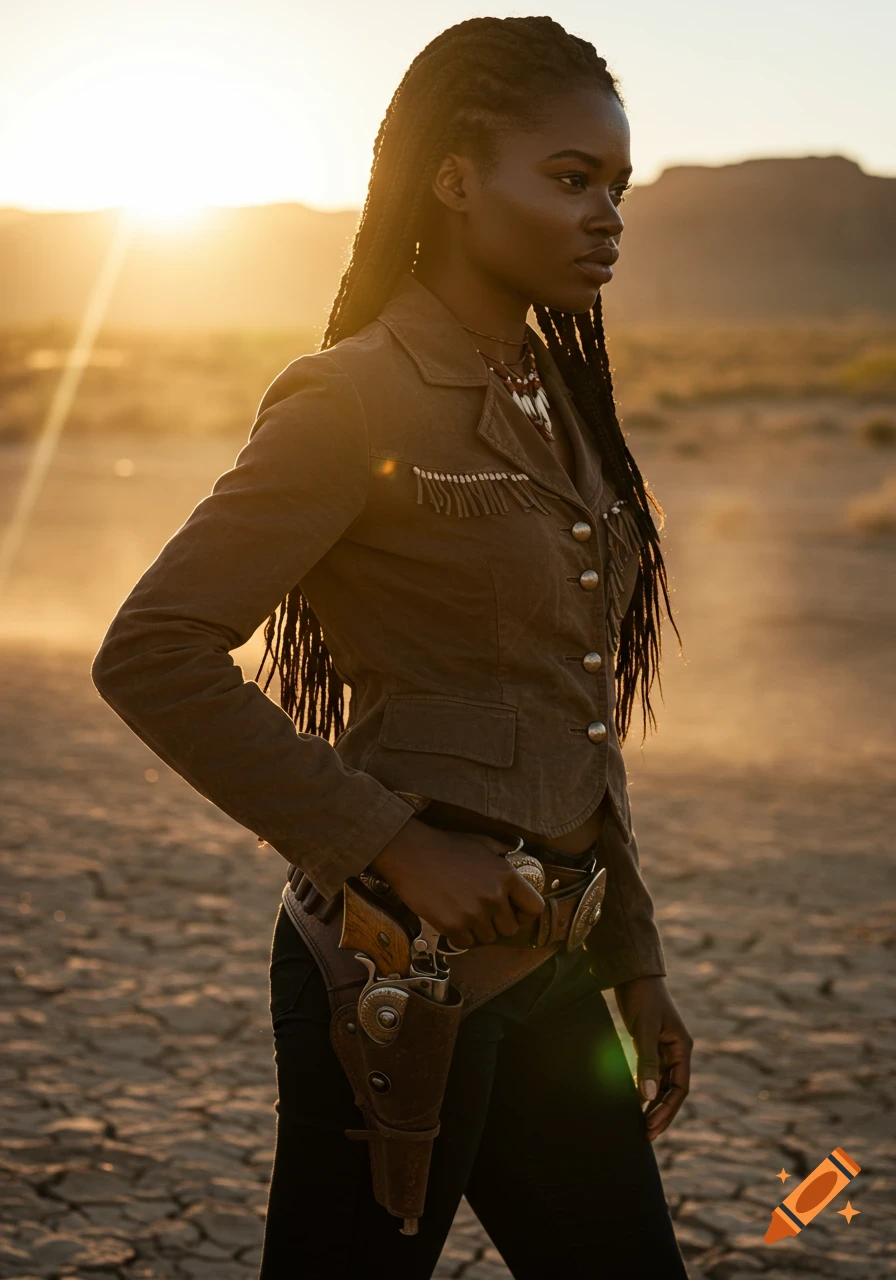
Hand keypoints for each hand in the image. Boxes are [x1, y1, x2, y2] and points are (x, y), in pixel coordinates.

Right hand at [368, 817, 544, 949]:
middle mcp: (494, 896)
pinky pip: (465, 943)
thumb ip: (502, 852)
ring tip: (464, 913)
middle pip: (510, 929)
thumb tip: (514, 854)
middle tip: (482, 914)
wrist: (411, 853)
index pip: (534, 908)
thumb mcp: (481, 842)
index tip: (513, 913)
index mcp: (506, 875)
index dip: (525, 913)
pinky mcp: (453, 925)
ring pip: (488, 939)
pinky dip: (459, 936)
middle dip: (497, 924)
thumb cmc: (445, 846)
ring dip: (478, 931)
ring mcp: (474, 912)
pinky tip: (450, 919)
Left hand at [613, 975, 692, 1141]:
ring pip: (661, 1084)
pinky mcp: (650, 1044)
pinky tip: (633, 1100)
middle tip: (645, 1134)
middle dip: (660, 1113)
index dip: (667, 1111)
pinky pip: (651, 1073)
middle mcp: (676, 1051)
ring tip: (639, 1124)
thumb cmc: (641, 997)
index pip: (680, 1089)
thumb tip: (647, 1097)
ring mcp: (664, 1049)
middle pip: (672, 1091)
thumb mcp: (644, 1030)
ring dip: (652, 1104)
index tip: (651, 1127)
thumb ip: (647, 1062)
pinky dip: (644, 1088)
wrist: (632, 973)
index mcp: (682, 1048)